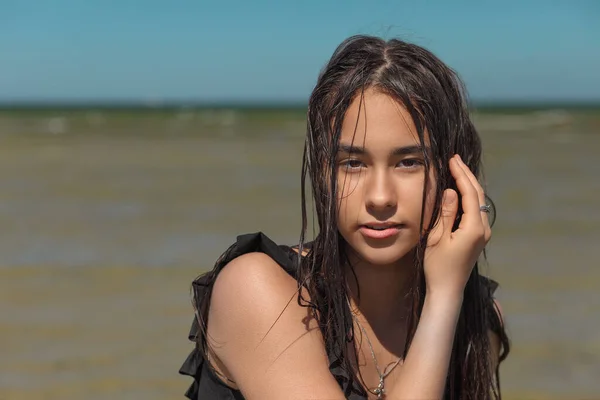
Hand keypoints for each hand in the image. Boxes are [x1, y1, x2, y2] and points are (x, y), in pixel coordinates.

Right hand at [424, 154, 491, 295]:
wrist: (447, 289)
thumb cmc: (438, 266)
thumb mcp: (437, 238)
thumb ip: (446, 213)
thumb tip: (451, 190)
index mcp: (474, 228)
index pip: (469, 193)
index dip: (461, 175)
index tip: (452, 160)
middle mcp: (483, 229)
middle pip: (477, 195)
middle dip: (466, 175)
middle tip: (455, 159)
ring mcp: (483, 233)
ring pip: (478, 202)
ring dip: (468, 184)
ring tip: (457, 169)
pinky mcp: (478, 237)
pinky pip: (475, 210)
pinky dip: (468, 196)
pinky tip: (460, 190)